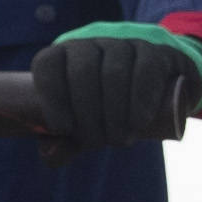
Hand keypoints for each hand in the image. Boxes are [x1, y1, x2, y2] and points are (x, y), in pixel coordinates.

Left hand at [31, 22, 201, 156]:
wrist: (151, 95)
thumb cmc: (101, 111)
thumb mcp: (80, 127)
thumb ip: (60, 144)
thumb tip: (51, 156)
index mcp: (61, 56)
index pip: (47, 64)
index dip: (51, 96)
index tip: (62, 128)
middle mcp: (90, 45)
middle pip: (82, 72)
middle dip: (88, 114)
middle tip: (98, 142)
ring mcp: (123, 45)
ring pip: (113, 72)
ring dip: (114, 112)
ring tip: (120, 139)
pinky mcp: (155, 52)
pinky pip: (145, 68)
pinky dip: (140, 98)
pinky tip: (138, 122)